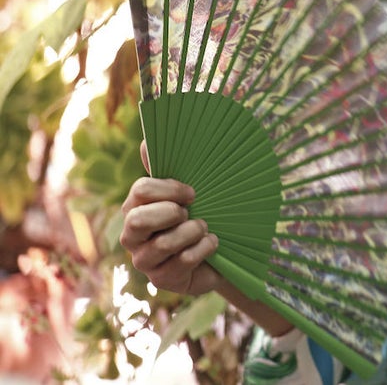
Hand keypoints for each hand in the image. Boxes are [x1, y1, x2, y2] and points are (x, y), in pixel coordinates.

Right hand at [120, 142, 220, 295]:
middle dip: (171, 213)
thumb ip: (165, 169)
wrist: (218, 254)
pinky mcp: (162, 280)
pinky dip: (203, 249)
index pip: (140, 191)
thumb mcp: (186, 193)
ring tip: (204, 229)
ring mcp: (144, 260)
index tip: (192, 192)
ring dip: (193, 231)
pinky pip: (182, 261)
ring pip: (164, 243)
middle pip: (137, 220)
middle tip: (190, 212)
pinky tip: (211, 244)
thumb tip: (145, 141)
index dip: (169, 189)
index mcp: (136, 208)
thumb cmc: (198, 216)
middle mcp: (132, 235)